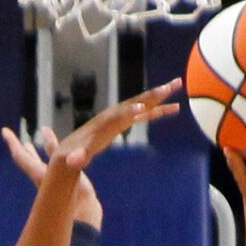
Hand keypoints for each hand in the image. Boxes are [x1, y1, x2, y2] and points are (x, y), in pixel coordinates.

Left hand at [3, 124, 102, 229]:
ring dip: (46, 143)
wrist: (83, 219)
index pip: (21, 157)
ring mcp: (59, 177)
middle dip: (23, 146)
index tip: (4, 131)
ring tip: (44, 129)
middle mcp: (46, 174)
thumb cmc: (70, 206)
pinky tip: (68, 142)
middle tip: (12, 136)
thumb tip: (66, 159)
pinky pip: (65, 158)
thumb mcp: (65, 185)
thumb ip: (70, 162)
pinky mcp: (72, 178)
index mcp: (40, 175)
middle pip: (30, 157)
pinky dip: (64, 149)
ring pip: (49, 155)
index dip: (13, 143)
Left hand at [51, 78, 182, 172]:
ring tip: (178, 86)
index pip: (117, 118)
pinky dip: (158, 111)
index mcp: (102, 125)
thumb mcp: (71, 160)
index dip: (127, 114)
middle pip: (135, 104)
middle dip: (152, 96)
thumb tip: (73, 160)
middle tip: (171, 85)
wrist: (67, 155)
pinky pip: (144, 115)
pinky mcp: (124, 124)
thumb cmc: (70, 158)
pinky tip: (174, 108)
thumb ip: (75, 158)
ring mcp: (119, 119)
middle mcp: (112, 117)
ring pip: (143, 105)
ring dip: (160, 97)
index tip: (140, 109)